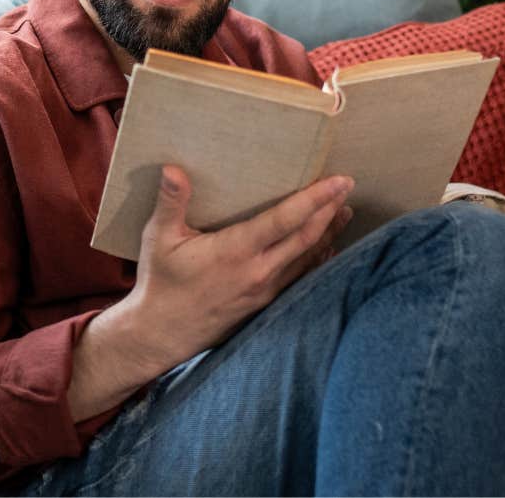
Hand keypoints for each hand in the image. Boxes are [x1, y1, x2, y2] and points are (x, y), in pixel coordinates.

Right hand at [122, 165, 354, 374]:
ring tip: (344, 210)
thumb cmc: (160, 282)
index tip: (339, 180)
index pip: (285, 220)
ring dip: (328, 233)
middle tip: (347, 187)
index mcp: (235, 251)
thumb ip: (170, 202)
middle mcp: (257, 271)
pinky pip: (299, 277)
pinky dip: (317, 259)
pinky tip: (327, 248)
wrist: (160, 334)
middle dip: (330, 210)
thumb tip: (172, 169)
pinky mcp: (264, 303)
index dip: (315, 199)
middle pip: (306, 238)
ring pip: (307, 258)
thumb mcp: (158, 238)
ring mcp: (264, 290)